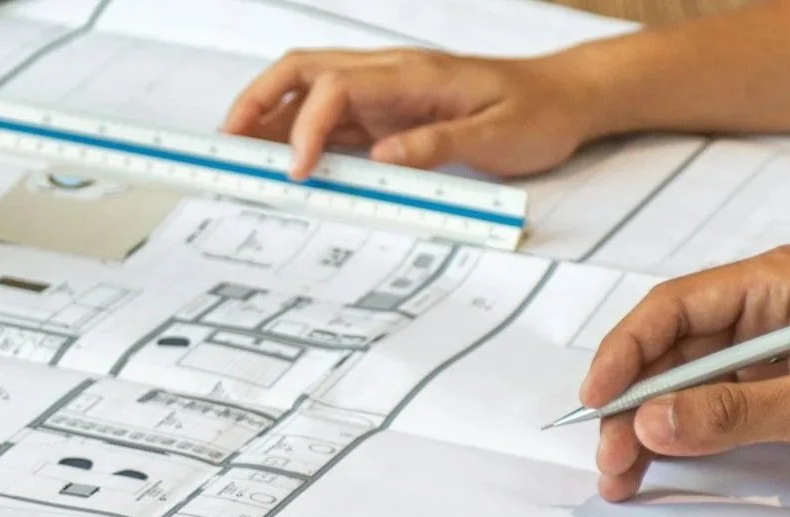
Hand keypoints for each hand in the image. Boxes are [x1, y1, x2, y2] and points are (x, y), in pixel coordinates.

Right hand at [221, 46, 599, 180]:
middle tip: (225, 143)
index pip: (334, 88)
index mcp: (410, 74)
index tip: (298, 171)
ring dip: (269, 121)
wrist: (564, 99)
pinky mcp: (388, 117)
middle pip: (302, 72)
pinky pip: (332, 123)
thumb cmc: (536, 113)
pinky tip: (285, 167)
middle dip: (257, 103)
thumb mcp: (497, 137)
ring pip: (308, 96)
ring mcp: (384, 95)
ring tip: (237, 156)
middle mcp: (388, 77)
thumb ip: (439, 146)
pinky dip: (300, 141)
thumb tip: (384, 159)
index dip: (306, 127)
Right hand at [582, 246, 789, 501]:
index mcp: (777, 285)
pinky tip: (658, 467)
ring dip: (648, 430)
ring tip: (623, 477)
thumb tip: (656, 421)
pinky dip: (681, 440)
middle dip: (631, 406)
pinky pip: (711, 412)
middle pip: (669, 353)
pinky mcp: (779, 396)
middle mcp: (765, 314)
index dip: (626, 354)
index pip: (675, 309)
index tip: (598, 400)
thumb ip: (737, 412)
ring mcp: (769, 357)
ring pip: (683, 388)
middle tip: (610, 460)